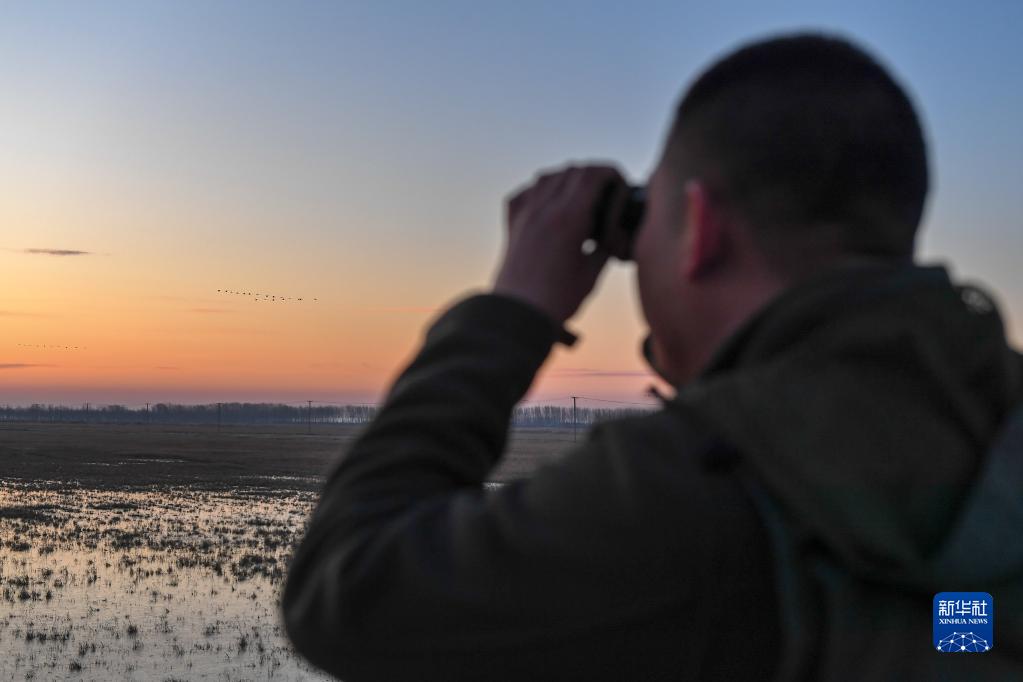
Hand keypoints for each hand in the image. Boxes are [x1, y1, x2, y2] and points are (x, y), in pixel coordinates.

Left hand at [492, 163, 627, 324]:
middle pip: (572, 170)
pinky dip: (542, 190)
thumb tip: (615, 236)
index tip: (621, 184)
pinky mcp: (512, 224)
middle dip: (594, 175)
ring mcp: (525, 214)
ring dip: (568, 179)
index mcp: (568, 217)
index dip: (612, 173)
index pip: (592, 174)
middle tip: (606, 193)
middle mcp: (544, 208)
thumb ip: (605, 248)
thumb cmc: (557, 299)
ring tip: (581, 199)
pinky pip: (526, 192)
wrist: (517, 314)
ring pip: (548, 176)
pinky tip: (551, 204)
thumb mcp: (592, 273)